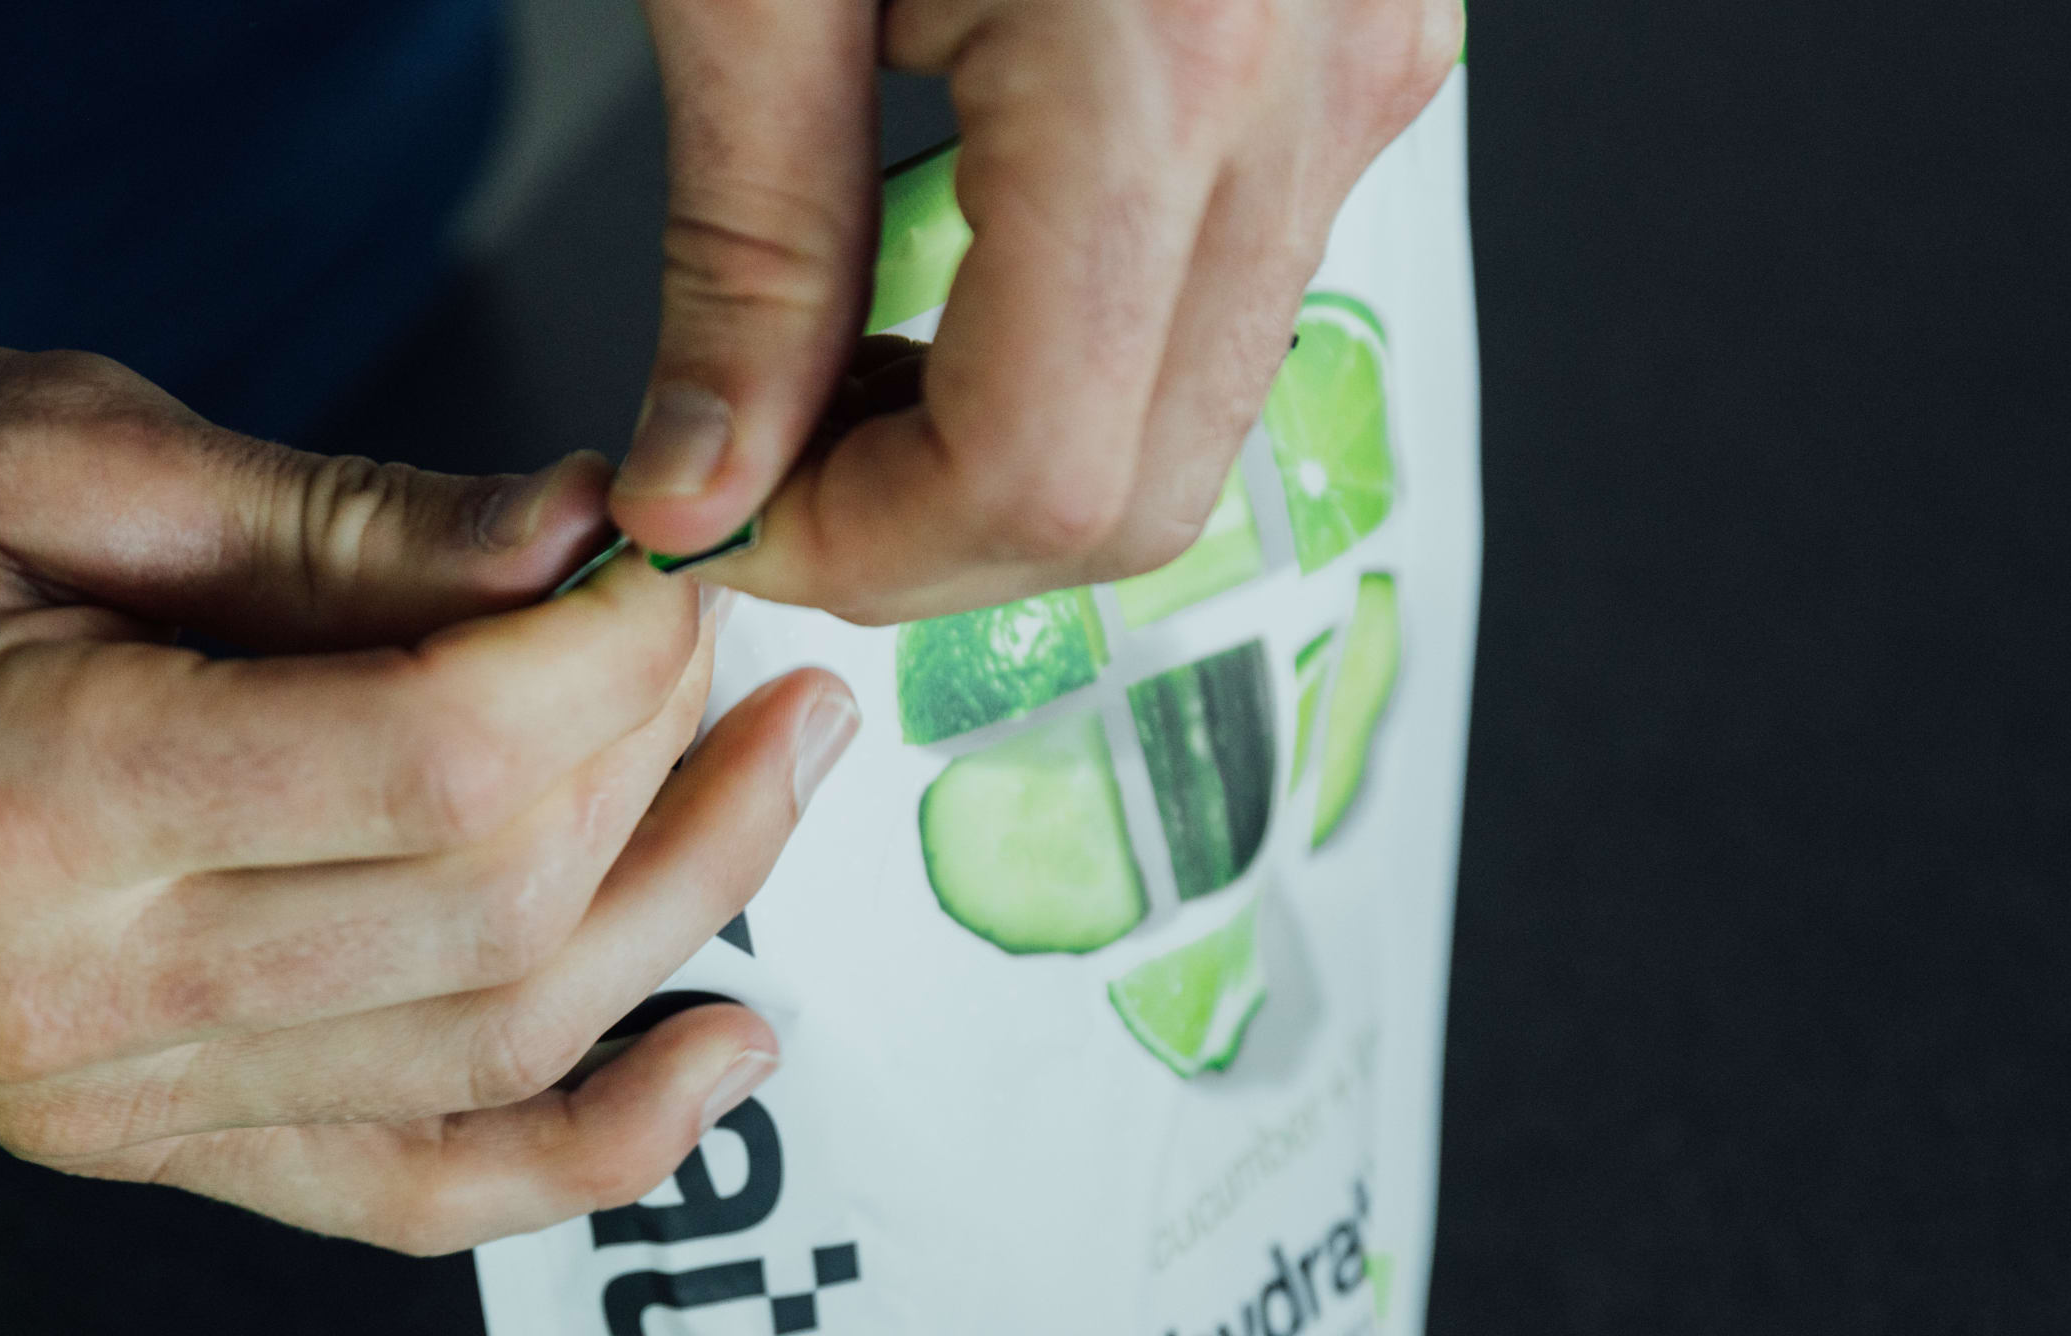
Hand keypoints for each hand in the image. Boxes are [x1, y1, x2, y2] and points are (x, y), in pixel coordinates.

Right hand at [0, 345, 858, 1251]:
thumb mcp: (61, 448)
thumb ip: (344, 524)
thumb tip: (593, 548)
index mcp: (29, 798)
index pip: (438, 780)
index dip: (609, 673)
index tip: (675, 567)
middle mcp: (64, 999)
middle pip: (489, 928)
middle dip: (663, 777)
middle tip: (743, 647)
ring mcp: (96, 1105)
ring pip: (481, 1059)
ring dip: (668, 920)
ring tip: (763, 772)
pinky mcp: (129, 1147)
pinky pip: (402, 1193)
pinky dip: (582, 1149)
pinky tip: (717, 1057)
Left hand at [612, 0, 1462, 621]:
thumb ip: (744, 252)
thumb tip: (702, 491)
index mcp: (1164, 59)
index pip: (1036, 475)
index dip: (861, 549)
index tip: (722, 519)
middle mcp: (1313, 79)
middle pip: (1141, 490)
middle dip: (929, 537)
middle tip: (759, 471)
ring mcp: (1367, 64)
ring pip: (1201, 416)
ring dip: (1007, 449)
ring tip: (843, 359)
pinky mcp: (1363, 46)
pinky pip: (1235, 290)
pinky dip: (1088, 343)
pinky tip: (959, 271)